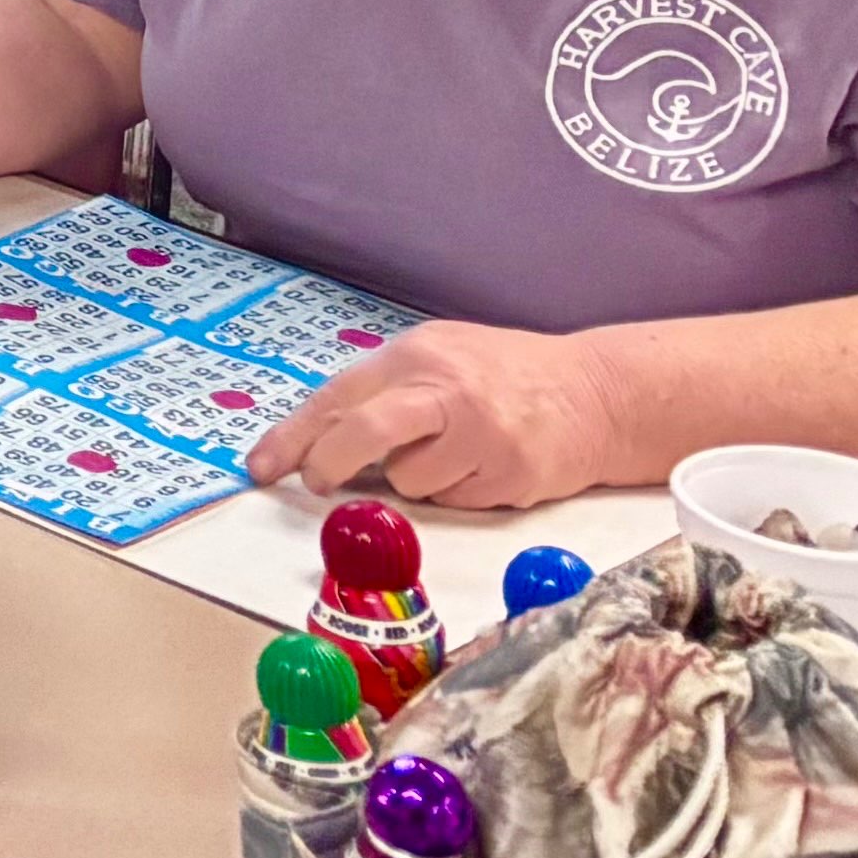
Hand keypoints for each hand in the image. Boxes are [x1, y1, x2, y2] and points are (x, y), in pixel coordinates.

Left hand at [248, 319, 630, 509]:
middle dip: (330, 464)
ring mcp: (483, 435)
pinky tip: (482, 467)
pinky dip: (456, 494)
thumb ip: (382, 392)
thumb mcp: (437, 359)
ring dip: (415, 481)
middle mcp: (447, 390)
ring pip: (410, 482)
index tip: (261, 467)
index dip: (292, 436)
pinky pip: (455, 502)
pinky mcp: (513, 475)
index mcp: (416, 355)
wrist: (595, 393)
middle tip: (318, 483)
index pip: (338, 397)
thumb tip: (319, 441)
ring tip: (450, 455)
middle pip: (365, 433)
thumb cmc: (501, 375)